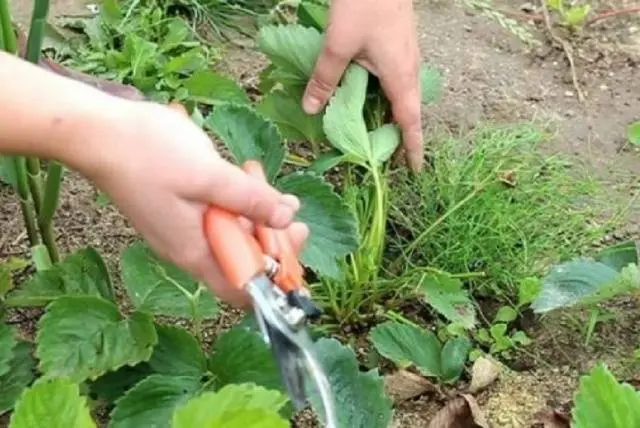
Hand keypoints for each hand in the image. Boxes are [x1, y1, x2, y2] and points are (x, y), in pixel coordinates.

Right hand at [72, 100, 308, 306]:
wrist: (97, 132)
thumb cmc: (149, 155)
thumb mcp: (210, 176)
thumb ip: (251, 200)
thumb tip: (287, 218)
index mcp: (196, 252)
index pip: (243, 288)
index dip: (276, 275)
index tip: (294, 242)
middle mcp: (191, 248)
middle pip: (244, 257)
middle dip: (272, 233)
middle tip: (290, 205)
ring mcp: (183, 228)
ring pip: (233, 231)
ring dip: (255, 208)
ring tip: (258, 172)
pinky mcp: (179, 208)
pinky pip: (217, 212)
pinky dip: (235, 196)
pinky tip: (242, 171)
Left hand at [302, 0, 423, 170]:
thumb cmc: (364, 5)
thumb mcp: (338, 45)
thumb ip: (325, 78)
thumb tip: (311, 109)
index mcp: (400, 75)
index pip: (410, 121)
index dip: (412, 147)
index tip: (415, 169)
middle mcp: (409, 68)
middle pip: (409, 110)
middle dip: (401, 135)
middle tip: (387, 156)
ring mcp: (407, 54)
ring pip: (403, 93)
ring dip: (394, 114)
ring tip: (378, 131)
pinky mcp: (400, 43)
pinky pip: (397, 78)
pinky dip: (387, 94)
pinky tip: (369, 94)